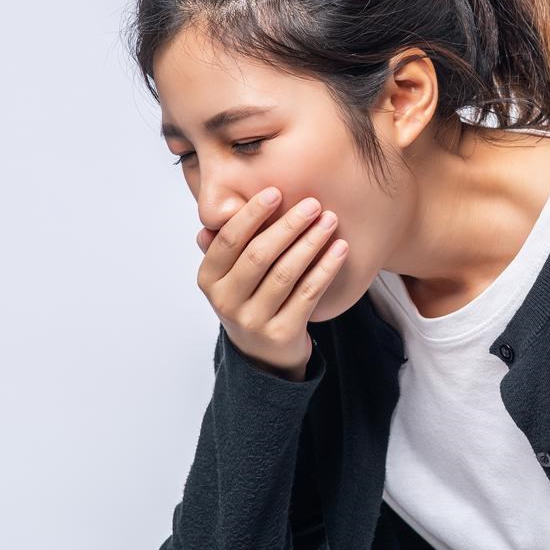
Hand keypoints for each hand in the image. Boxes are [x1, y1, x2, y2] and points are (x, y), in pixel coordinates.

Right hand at [195, 187, 347, 379]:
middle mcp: (226, 301)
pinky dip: (326, 268)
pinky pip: (309, 293)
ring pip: (286, 273)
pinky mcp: (282, 333)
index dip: (252, 214)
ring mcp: (253, 320)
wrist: (263, 357)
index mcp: (209, 280)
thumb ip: (226, 245)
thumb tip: (220, 209)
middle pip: (259, 255)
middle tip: (313, 204)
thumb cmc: (249, 301)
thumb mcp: (229, 277)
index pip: (229, 240)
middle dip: (288, 225)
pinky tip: (340, 249)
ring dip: (311, 242)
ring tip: (330, 221)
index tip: (276, 192)